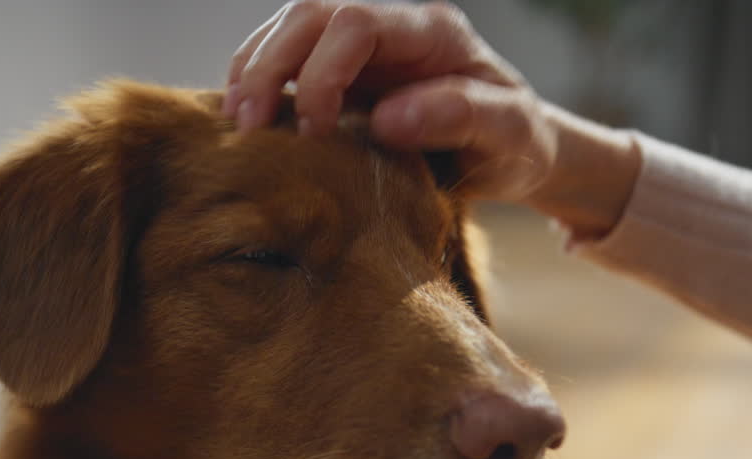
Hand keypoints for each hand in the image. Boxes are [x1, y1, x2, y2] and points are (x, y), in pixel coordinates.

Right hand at [224, 1, 640, 234]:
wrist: (512, 151)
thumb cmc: (515, 145)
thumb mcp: (511, 138)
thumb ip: (463, 118)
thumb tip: (389, 117)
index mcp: (432, 32)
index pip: (356, 23)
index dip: (321, 72)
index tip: (315, 133)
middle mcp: (392, 26)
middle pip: (309, 14)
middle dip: (269, 66)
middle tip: (248, 127)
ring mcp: (364, 45)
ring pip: (287, 28)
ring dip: (252, 70)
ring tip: (235, 122)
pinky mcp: (342, 69)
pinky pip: (285, 55)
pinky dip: (255, 80)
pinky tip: (243, 116)